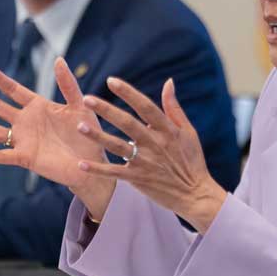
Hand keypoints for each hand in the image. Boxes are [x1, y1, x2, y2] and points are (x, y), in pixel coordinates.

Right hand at [0, 57, 115, 218]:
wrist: (92, 163)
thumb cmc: (88, 134)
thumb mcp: (80, 106)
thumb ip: (68, 85)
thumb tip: (59, 60)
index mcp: (38, 107)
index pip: (14, 90)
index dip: (0, 80)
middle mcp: (26, 122)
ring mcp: (24, 140)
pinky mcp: (26, 157)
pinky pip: (5, 156)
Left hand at [77, 76, 227, 232]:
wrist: (195, 195)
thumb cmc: (192, 160)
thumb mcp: (188, 131)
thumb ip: (174, 107)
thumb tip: (168, 82)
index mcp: (167, 129)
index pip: (145, 106)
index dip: (128, 93)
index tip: (111, 80)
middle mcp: (154, 143)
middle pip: (127, 123)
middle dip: (106, 110)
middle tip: (86, 99)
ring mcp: (145, 161)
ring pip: (117, 146)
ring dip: (98, 136)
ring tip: (81, 126)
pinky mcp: (138, 179)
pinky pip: (115, 173)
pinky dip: (98, 169)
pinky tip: (82, 164)